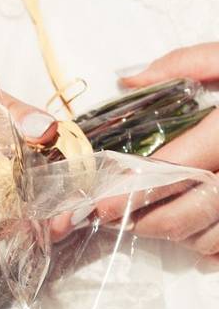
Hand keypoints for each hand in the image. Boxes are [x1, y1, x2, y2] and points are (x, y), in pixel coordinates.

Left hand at [95, 43, 218, 254]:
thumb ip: (185, 64)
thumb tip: (129, 79)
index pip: (174, 168)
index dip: (132, 190)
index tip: (101, 204)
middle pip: (189, 212)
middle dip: (148, 221)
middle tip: (121, 219)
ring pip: (210, 237)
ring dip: (177, 235)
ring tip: (155, 221)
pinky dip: (210, 244)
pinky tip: (199, 231)